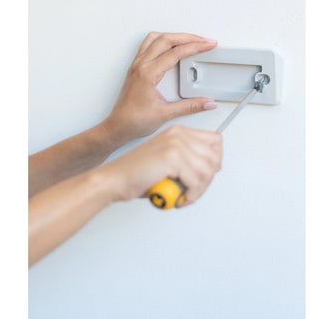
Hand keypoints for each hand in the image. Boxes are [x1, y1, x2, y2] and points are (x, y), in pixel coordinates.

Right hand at [98, 125, 221, 206]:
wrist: (114, 179)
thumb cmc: (137, 174)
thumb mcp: (168, 161)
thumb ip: (190, 160)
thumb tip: (214, 168)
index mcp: (178, 131)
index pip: (215, 141)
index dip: (215, 160)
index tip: (206, 174)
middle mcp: (178, 134)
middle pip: (214, 157)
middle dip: (207, 179)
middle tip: (194, 191)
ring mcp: (176, 144)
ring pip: (207, 171)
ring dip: (199, 190)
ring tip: (185, 196)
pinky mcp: (172, 157)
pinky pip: (196, 181)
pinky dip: (191, 195)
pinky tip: (180, 198)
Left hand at [103, 32, 217, 142]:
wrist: (118, 127)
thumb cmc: (133, 120)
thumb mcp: (166, 114)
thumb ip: (190, 106)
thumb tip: (206, 102)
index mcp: (148, 73)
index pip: (176, 52)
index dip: (195, 46)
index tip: (207, 44)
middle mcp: (141, 66)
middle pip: (166, 39)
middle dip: (188, 37)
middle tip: (204, 40)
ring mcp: (137, 65)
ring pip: (155, 38)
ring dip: (174, 36)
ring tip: (189, 39)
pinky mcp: (136, 68)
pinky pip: (148, 45)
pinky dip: (162, 40)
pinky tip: (170, 46)